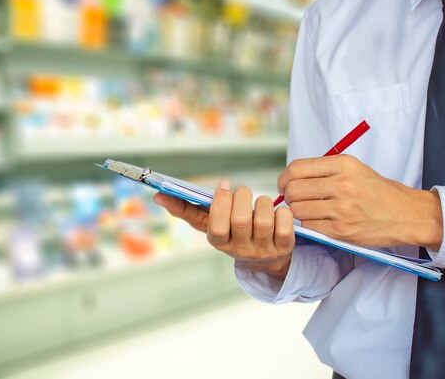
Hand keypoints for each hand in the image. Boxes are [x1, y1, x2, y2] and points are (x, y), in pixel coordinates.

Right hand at [153, 180, 294, 280]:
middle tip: (242, 192)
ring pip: (264, 220)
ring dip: (262, 203)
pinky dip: (283, 213)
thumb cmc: (231, 231)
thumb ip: (185, 209)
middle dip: (242, 197)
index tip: (224, 185)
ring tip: (260, 202)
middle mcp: (239, 249)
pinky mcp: (284, 248)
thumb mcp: (209, 223)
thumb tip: (158, 197)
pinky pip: (286, 225)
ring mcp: (262, 251)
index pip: (216, 227)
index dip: (221, 204)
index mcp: (219, 242)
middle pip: (241, 220)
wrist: (264, 257)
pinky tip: (278, 213)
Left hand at [278, 155, 443, 249]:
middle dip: (289, 196)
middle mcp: (343, 185)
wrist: (405, 215)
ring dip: (298, 212)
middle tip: (295, 200)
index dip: (284, 178)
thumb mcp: (353, 169)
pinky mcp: (341, 230)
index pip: (296, 168)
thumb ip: (323, 170)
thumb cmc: (375, 191)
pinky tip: (320, 221)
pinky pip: (309, 226)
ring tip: (309, 210)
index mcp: (343, 165)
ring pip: (297, 210)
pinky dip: (309, 224)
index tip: (284, 185)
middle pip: (294, 190)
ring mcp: (342, 209)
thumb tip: (289, 178)